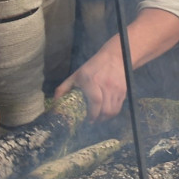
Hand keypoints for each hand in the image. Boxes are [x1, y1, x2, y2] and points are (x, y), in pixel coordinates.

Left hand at [54, 8, 178, 122]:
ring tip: (99, 117)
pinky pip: (118, 107)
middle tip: (92, 120)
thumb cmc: (93, 67)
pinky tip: (106, 112)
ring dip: (105, 118)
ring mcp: (116, 89)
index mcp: (91, 81)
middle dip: (98, 119)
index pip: (95, 102)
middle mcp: (105, 85)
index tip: (87, 120)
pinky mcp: (123, 91)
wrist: (116, 57)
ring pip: (112, 111)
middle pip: (105, 110)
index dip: (92, 114)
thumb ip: (64, 88)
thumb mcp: (77, 75)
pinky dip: (112, 113)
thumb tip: (55, 102)